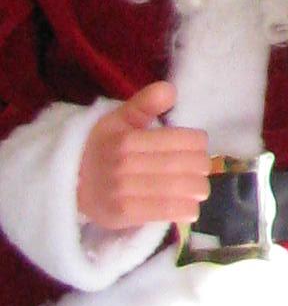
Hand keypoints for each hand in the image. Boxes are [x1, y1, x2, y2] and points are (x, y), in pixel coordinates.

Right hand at [76, 83, 211, 232]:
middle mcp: (125, 164)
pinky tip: (191, 209)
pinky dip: (184, 210)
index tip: (198, 147)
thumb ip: (145, 103)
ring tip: (199, 189)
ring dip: (197, 190)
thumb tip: (171, 91)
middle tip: (202, 170)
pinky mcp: (121, 214)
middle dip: (202, 168)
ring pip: (178, 189)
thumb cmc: (103, 146)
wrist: (69, 180)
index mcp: (128, 139)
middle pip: (186, 165)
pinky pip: (163, 212)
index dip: (199, 144)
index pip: (185, 140)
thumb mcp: (120, 119)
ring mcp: (122, 191)